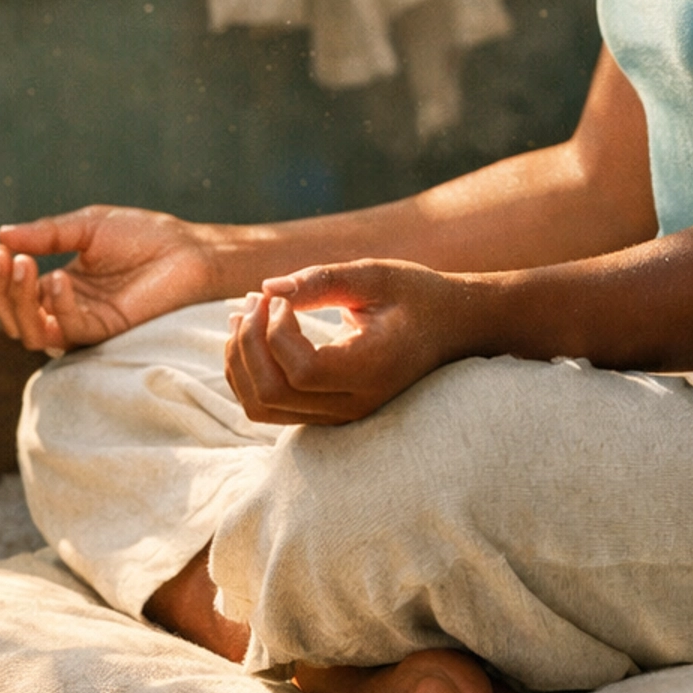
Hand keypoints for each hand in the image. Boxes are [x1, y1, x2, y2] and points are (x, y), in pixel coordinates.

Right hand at [0, 205, 215, 351]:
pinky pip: (69, 329)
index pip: (12, 290)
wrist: (186, 248)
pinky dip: (58, 305)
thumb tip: (1, 235)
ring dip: (20, 300)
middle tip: (1, 258)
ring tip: (23, 264)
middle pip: (13, 315)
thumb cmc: (142, 235)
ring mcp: (83, 323)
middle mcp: (65, 309)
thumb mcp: (87, 226)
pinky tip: (58, 279)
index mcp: (58, 284)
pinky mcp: (104, 331)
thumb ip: (46, 234)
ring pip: (32, 330)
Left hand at [224, 259, 476, 425]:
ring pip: (262, 407)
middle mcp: (354, 404)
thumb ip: (323, 281)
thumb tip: (266, 288)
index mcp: (373, 370)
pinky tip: (251, 333)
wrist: (452, 330)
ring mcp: (339, 415)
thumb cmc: (418, 297)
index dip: (276, 332)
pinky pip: (269, 406)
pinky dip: (248, 373)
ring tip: (243, 313)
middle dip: (248, 344)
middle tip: (253, 300)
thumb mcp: (378, 276)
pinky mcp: (325, 412)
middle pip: (272, 394)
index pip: (302, 371)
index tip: (280, 297)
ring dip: (240, 360)